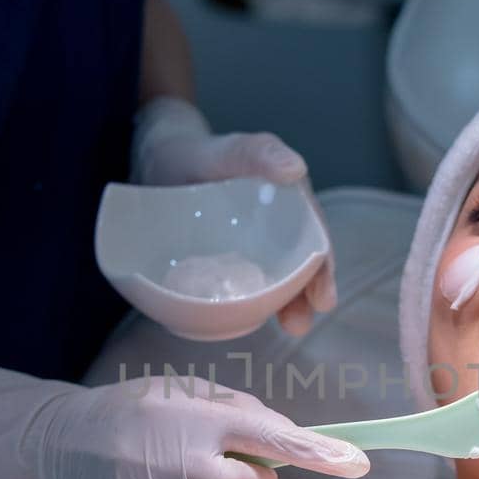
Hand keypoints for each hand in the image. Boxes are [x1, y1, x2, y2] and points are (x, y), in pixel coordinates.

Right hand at [0, 368, 369, 478]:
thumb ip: (243, 413)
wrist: (64, 444)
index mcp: (203, 420)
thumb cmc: (138, 412)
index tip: (358, 462)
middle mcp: (188, 464)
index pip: (275, 439)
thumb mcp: (189, 391)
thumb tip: (292, 441)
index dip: (321, 453)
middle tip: (218, 462)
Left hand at [129, 96, 336, 335]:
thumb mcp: (227, 149)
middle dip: (305, 296)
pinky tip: (245, 322)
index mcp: (286, 202)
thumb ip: (257, 152)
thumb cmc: (196, 152)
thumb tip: (296, 169)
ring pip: (272, 279)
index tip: (323, 298)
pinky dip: (249, 303)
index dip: (322, 269)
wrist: (155, 162)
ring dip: (283, 305)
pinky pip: (241, 283)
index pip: (312, 238)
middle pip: (297, 266)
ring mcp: (248, 246)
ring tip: (288, 329)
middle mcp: (273, 228)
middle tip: (300, 324)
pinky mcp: (223, 259)